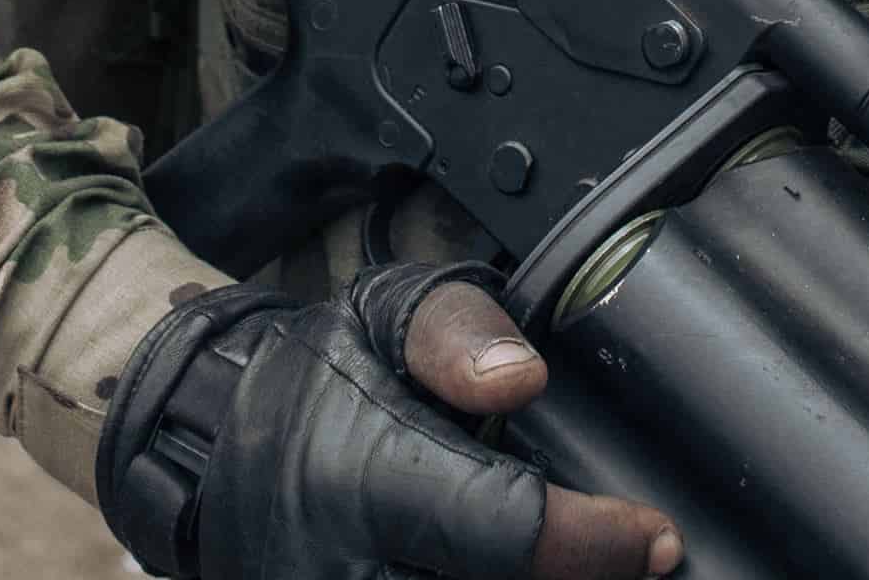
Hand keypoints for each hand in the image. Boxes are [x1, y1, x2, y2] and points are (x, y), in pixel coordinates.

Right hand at [99, 262, 680, 579]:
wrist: (213, 447)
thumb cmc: (318, 376)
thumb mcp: (384, 314)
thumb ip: (459, 334)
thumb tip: (523, 379)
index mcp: (366, 478)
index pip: (507, 533)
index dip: (598, 543)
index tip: (656, 537)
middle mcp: (350, 570)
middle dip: (580, 578)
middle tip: (631, 558)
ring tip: (576, 561)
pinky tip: (535, 570)